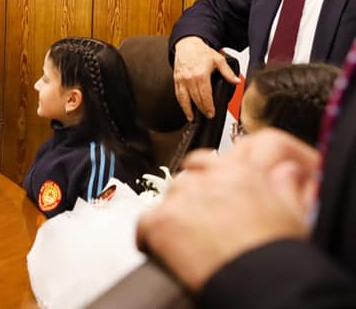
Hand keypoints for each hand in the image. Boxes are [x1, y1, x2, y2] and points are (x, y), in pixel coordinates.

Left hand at [137, 130, 315, 291]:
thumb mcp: (295, 214)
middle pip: (186, 180)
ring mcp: (182, 199)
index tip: (207, 191)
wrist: (264, 282)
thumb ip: (287, 186)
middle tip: (200, 224)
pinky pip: (144, 225)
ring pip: (167, 199)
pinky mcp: (162, 222)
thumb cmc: (281, 255)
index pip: (208, 159)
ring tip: (188, 241)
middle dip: (191, 200)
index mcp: (241, 174)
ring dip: (175, 217)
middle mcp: (209, 180)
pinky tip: (160, 250)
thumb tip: (287, 170)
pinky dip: (149, 239)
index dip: (206, 177)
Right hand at [172, 36, 239, 119]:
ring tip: (193, 118)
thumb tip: (236, 81)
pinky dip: (181, 103)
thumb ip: (228, 73)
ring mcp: (181, 80)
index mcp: (201, 75)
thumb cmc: (201, 52)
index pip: (205, 96)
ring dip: (188, 110)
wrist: (187, 44)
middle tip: (207, 116)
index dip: (208, 107)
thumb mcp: (218, 60)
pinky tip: (185, 109)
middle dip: (201, 110)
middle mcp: (189, 78)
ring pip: (184, 99)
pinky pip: (178, 94)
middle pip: (195, 99)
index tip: (211, 114)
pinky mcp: (176, 80)